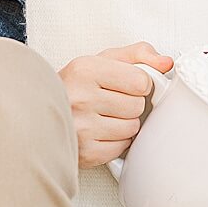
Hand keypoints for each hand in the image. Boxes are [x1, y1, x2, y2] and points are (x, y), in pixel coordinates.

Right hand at [58, 41, 173, 168]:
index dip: (139, 83)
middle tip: (111, 101)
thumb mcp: (104, 60)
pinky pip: (121, 147)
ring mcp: (81, 127)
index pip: (140, 81)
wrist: (41, 112)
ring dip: (124, 123)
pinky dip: (116, 141)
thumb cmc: (77, 85)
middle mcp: (81, 98)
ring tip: (105, 116)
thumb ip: (138, 55)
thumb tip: (166, 63)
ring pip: (132, 127)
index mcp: (86, 70)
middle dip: (131, 104)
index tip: (127, 84)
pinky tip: (100, 131)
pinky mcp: (84, 152)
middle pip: (137, 106)